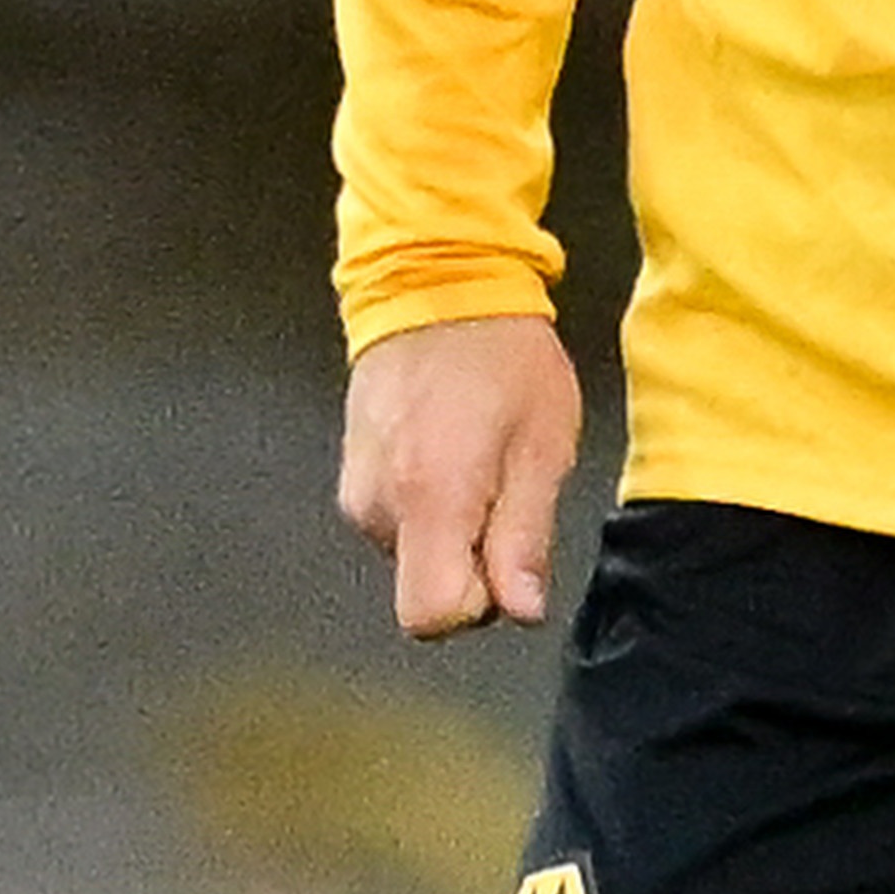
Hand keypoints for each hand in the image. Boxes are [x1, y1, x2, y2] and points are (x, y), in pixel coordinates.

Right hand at [335, 314, 583, 639]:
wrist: (437, 278)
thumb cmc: (504, 354)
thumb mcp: (542, 444)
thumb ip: (524, 536)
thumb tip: (520, 611)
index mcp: (428, 498)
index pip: (429, 615)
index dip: (478, 603)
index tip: (507, 554)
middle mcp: (377, 504)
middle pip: (424, 587)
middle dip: (471, 562)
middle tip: (503, 486)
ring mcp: (357, 488)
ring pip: (412, 553)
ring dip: (451, 527)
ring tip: (480, 455)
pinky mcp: (352, 473)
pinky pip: (396, 520)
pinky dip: (427, 503)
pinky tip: (451, 447)